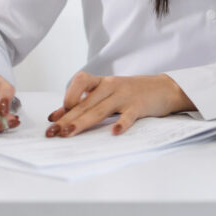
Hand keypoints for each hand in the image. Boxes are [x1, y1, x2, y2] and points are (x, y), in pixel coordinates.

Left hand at [45, 72, 194, 137]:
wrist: (164, 88)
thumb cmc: (131, 92)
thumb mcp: (108, 93)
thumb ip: (85, 102)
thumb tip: (57, 116)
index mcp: (102, 82)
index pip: (80, 82)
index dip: (67, 98)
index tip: (54, 117)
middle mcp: (111, 86)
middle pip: (85, 103)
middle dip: (67, 118)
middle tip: (52, 133)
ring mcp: (125, 95)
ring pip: (100, 109)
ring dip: (83, 121)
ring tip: (70, 132)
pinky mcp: (139, 106)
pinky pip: (128, 115)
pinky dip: (121, 123)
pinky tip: (114, 132)